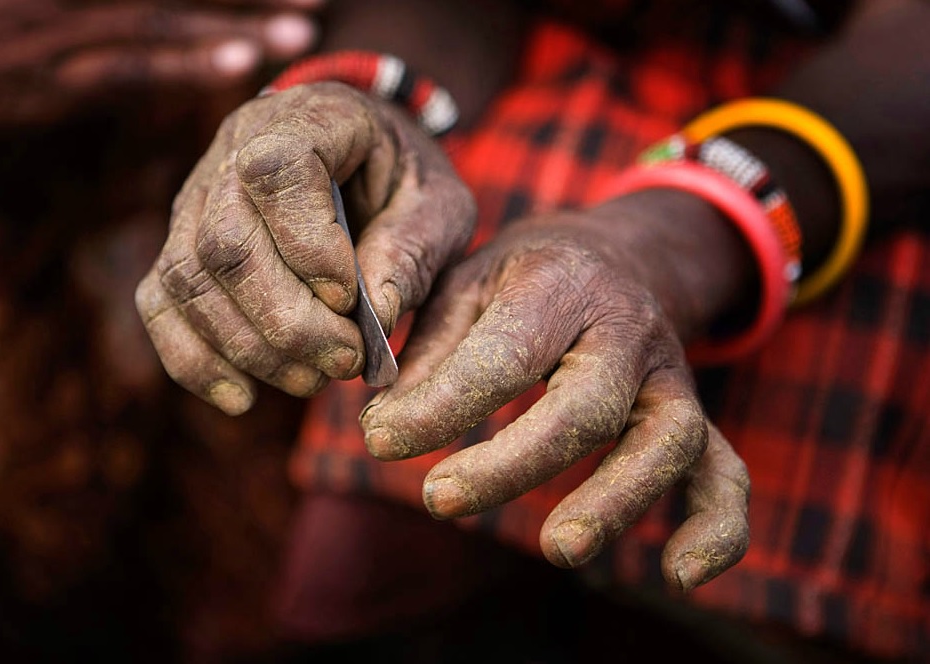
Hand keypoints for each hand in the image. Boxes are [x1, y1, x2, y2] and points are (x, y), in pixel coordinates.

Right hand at [0, 0, 324, 126]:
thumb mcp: (41, 0)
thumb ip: (102, 0)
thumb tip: (164, 8)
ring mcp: (67, 26)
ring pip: (170, 15)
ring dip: (243, 19)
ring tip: (308, 26)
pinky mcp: (54, 76)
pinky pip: (131, 66)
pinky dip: (187, 62)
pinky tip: (239, 62)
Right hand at [135, 81, 475, 412]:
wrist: (366, 163)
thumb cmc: (406, 184)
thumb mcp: (438, 206)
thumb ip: (413, 252)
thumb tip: (373, 318)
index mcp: (307, 117)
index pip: (278, 172)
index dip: (308, 247)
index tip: (350, 301)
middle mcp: (235, 148)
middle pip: (225, 243)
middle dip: (286, 322)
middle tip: (344, 362)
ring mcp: (197, 197)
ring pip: (189, 280)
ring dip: (250, 349)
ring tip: (313, 380)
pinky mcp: (181, 245)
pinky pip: (161, 304)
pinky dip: (194, 360)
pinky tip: (242, 398)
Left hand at [359, 192, 751, 590]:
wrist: (619, 256)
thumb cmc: (526, 278)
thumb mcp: (466, 284)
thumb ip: (427, 351)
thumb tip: (384, 426)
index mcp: (561, 285)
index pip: (504, 354)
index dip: (443, 404)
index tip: (380, 440)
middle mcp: (628, 331)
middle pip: (587, 406)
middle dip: (513, 462)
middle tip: (439, 499)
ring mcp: (671, 378)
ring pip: (665, 443)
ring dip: (614, 501)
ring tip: (558, 548)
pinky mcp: (693, 419)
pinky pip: (725, 476)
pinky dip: (716, 529)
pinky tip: (679, 576)